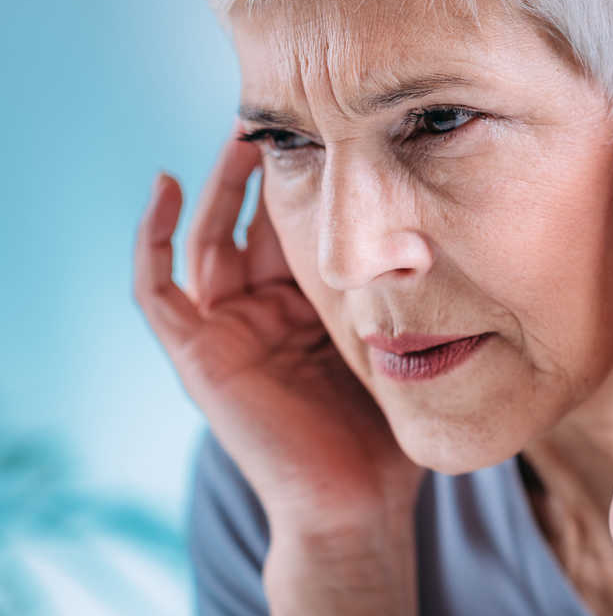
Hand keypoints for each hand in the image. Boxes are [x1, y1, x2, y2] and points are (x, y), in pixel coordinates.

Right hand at [133, 119, 425, 538]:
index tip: (335, 127)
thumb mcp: (399, 341)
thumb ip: (410, 294)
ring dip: (216, 184)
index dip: (307, 177)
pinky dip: (150, 237)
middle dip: (262, 168)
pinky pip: (157, 288)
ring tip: (241, 132)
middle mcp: (264, 310)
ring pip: (207, 239)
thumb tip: (459, 230)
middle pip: (251, 221)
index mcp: (310, 305)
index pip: (298, 225)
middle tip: (288, 114)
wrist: (358, 502)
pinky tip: (163, 183)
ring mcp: (228, 330)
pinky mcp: (198, 354)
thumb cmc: (386, 430)